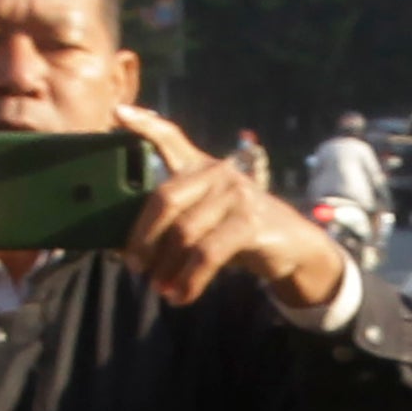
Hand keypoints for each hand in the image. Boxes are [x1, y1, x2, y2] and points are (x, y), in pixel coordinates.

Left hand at [120, 106, 347, 312]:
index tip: (118, 114)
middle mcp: (218, 173)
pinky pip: (207, 254)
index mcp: (202, 167)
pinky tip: (181, 296)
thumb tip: (130, 248)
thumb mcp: (209, 215)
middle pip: (165, 199)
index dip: (145, 126)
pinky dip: (190, 280)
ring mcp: (235, 195)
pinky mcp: (249, 222)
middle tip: (134, 266)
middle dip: (143, 237)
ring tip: (159, 289)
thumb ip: (178, 216)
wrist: (293, 246)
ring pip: (184, 232)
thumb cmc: (239, 231)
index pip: (171, 139)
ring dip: (166, 267)